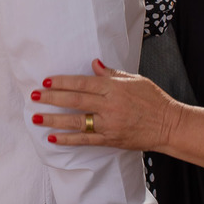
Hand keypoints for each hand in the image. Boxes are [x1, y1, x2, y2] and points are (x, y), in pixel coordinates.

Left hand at [31, 60, 185, 150]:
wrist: (169, 124)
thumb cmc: (153, 99)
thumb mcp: (135, 80)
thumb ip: (111, 74)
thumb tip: (94, 63)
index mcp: (114, 88)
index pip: (82, 83)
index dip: (62, 81)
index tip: (46, 80)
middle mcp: (109, 105)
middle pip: (75, 100)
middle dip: (52, 97)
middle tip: (34, 96)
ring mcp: (109, 124)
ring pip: (76, 121)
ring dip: (54, 119)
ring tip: (36, 117)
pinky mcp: (111, 139)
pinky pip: (85, 140)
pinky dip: (68, 139)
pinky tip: (53, 137)